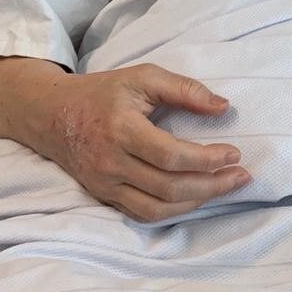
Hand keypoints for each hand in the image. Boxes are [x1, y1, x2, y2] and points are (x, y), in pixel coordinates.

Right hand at [0, 57, 249, 221]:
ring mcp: (105, 185)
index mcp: (122, 129)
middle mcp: (111, 163)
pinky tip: (196, 198)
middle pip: (169, 188)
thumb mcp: (143, 77)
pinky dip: (174, 211)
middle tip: (241, 176)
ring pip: (157, 209)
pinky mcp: (104, 197)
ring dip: (197, 203)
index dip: (207, 159)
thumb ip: (184, 89)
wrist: (51, 115)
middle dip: (212, 186)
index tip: (234, 153)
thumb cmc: (103, 93)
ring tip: (225, 188)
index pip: (172, 155)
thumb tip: (224, 107)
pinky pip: (143, 214)